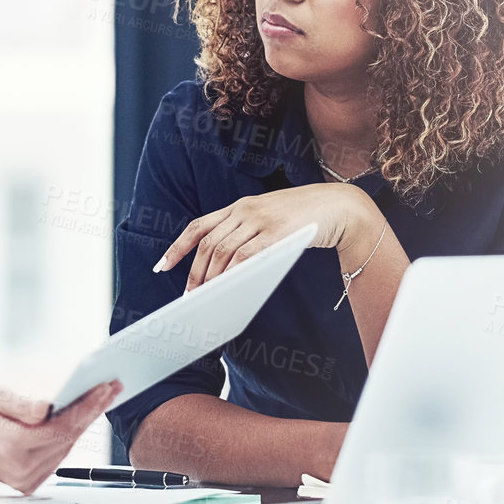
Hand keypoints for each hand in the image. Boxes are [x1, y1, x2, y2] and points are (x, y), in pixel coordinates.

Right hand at [0, 381, 121, 493]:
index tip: (105, 387)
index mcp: (11, 447)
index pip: (61, 428)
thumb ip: (22, 405)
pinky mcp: (28, 482)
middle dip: (92, 411)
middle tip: (112, 387)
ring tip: (101, 397)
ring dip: (84, 423)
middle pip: (68, 438)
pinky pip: (57, 455)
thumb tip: (49, 409)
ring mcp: (24, 480)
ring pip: (66, 448)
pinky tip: (81, 415)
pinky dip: (69, 435)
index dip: (87, 406)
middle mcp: (20, 469)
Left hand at [155, 183, 376, 290]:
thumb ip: (248, 236)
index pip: (199, 226)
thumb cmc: (306, 218)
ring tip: (206, 298)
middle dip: (195, 272)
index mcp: (241, 206)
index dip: (178, 247)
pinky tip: (228, 287)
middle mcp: (246, 209)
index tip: (162, 267)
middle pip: (209, 243)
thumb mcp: (271, 220)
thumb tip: (225, 268)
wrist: (341, 207)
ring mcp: (262, 219)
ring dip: (212, 277)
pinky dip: (233, 272)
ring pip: (224, 250)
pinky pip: (247, 255)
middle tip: (189, 296)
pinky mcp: (278, 232)